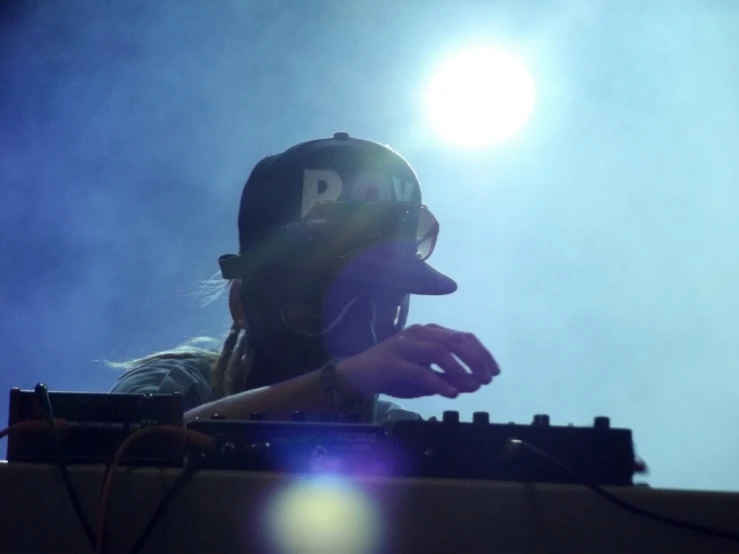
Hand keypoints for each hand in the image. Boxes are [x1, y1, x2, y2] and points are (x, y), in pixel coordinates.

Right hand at [336, 324, 499, 398]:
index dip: (482, 353)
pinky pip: (420, 372)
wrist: (358, 374)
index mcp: (429, 332)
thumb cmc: (394, 373)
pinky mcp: (393, 363)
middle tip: (486, 380)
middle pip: (455, 340)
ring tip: (472, 387)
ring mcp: (404, 347)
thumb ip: (448, 376)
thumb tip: (474, 384)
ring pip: (439, 352)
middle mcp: (418, 334)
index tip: (494, 372)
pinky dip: (440, 383)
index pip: (463, 336)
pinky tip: (452, 393)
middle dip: (475, 360)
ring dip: (460, 371)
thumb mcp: (426, 373)